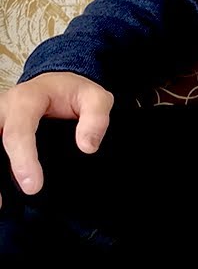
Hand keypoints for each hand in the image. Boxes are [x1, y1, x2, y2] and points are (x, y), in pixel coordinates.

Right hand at [0, 71, 113, 206]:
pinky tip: (1, 197)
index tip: (33, 186)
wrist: (56, 84)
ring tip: (0, 204)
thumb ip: (96, 118)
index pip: (18, 131)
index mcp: (27, 100)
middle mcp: (3, 110)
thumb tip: (87, 147)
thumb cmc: (73, 92)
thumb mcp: (95, 97)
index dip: (23, 160)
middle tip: (2, 203)